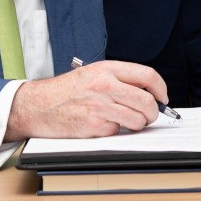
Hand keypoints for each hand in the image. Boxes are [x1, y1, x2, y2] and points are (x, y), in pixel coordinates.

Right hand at [5, 60, 167, 141]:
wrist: (37, 105)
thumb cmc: (65, 91)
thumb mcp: (92, 73)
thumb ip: (118, 79)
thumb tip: (148, 93)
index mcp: (107, 69)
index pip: (147, 75)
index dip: (161, 89)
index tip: (163, 98)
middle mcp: (105, 85)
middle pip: (147, 101)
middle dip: (153, 113)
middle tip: (148, 116)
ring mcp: (100, 106)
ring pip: (137, 120)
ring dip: (136, 125)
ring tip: (124, 122)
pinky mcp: (94, 125)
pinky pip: (118, 132)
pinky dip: (114, 132)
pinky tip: (101, 125)